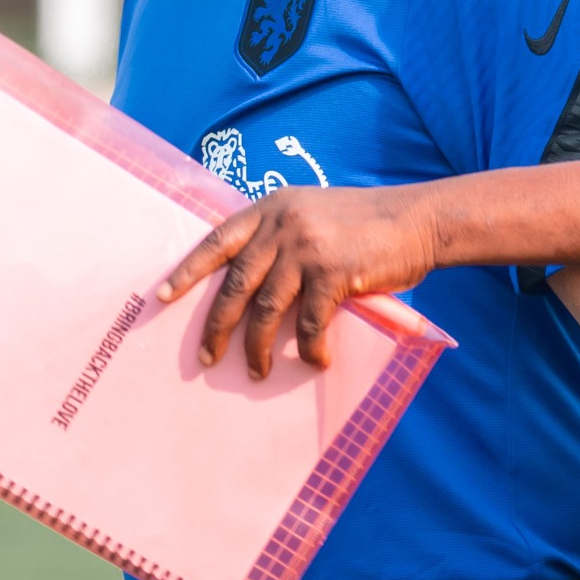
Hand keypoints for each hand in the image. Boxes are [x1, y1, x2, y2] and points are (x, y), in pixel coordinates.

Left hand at [159, 184, 442, 377]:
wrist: (418, 220)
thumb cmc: (366, 223)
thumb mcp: (312, 214)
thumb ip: (281, 235)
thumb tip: (251, 280)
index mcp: (271, 208)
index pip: (216, 241)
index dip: (188, 271)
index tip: (162, 297)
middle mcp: (282, 225)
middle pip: (234, 283)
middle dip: (217, 325)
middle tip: (204, 357)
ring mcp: (306, 248)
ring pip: (265, 308)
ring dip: (256, 346)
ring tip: (254, 371)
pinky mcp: (333, 273)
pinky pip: (309, 323)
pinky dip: (308, 348)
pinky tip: (313, 361)